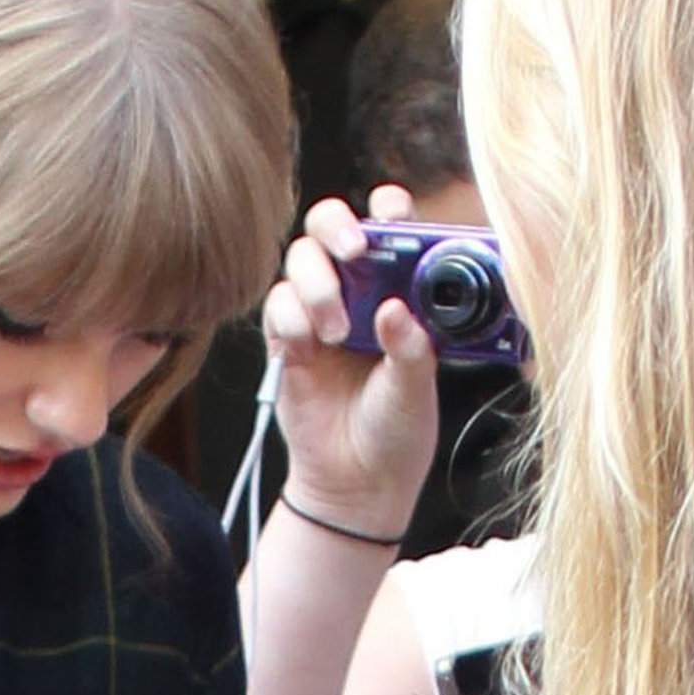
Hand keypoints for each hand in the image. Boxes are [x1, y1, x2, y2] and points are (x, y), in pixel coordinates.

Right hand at [267, 188, 438, 540]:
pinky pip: (276, 308)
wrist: (357, 483)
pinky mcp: (285, 342)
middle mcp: (355, 294)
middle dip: (336, 227)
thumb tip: (394, 308)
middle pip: (329, 228)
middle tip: (354, 250)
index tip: (393, 216)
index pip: (389, 229)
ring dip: (316, 284)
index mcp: (396, 292)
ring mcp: (316, 315)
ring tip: (337, 330)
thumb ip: (412, 347)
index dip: (387, 210)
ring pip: (298, 262)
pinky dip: (290, 319)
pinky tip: (308, 350)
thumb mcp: (417, 389)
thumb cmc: (397, 431)